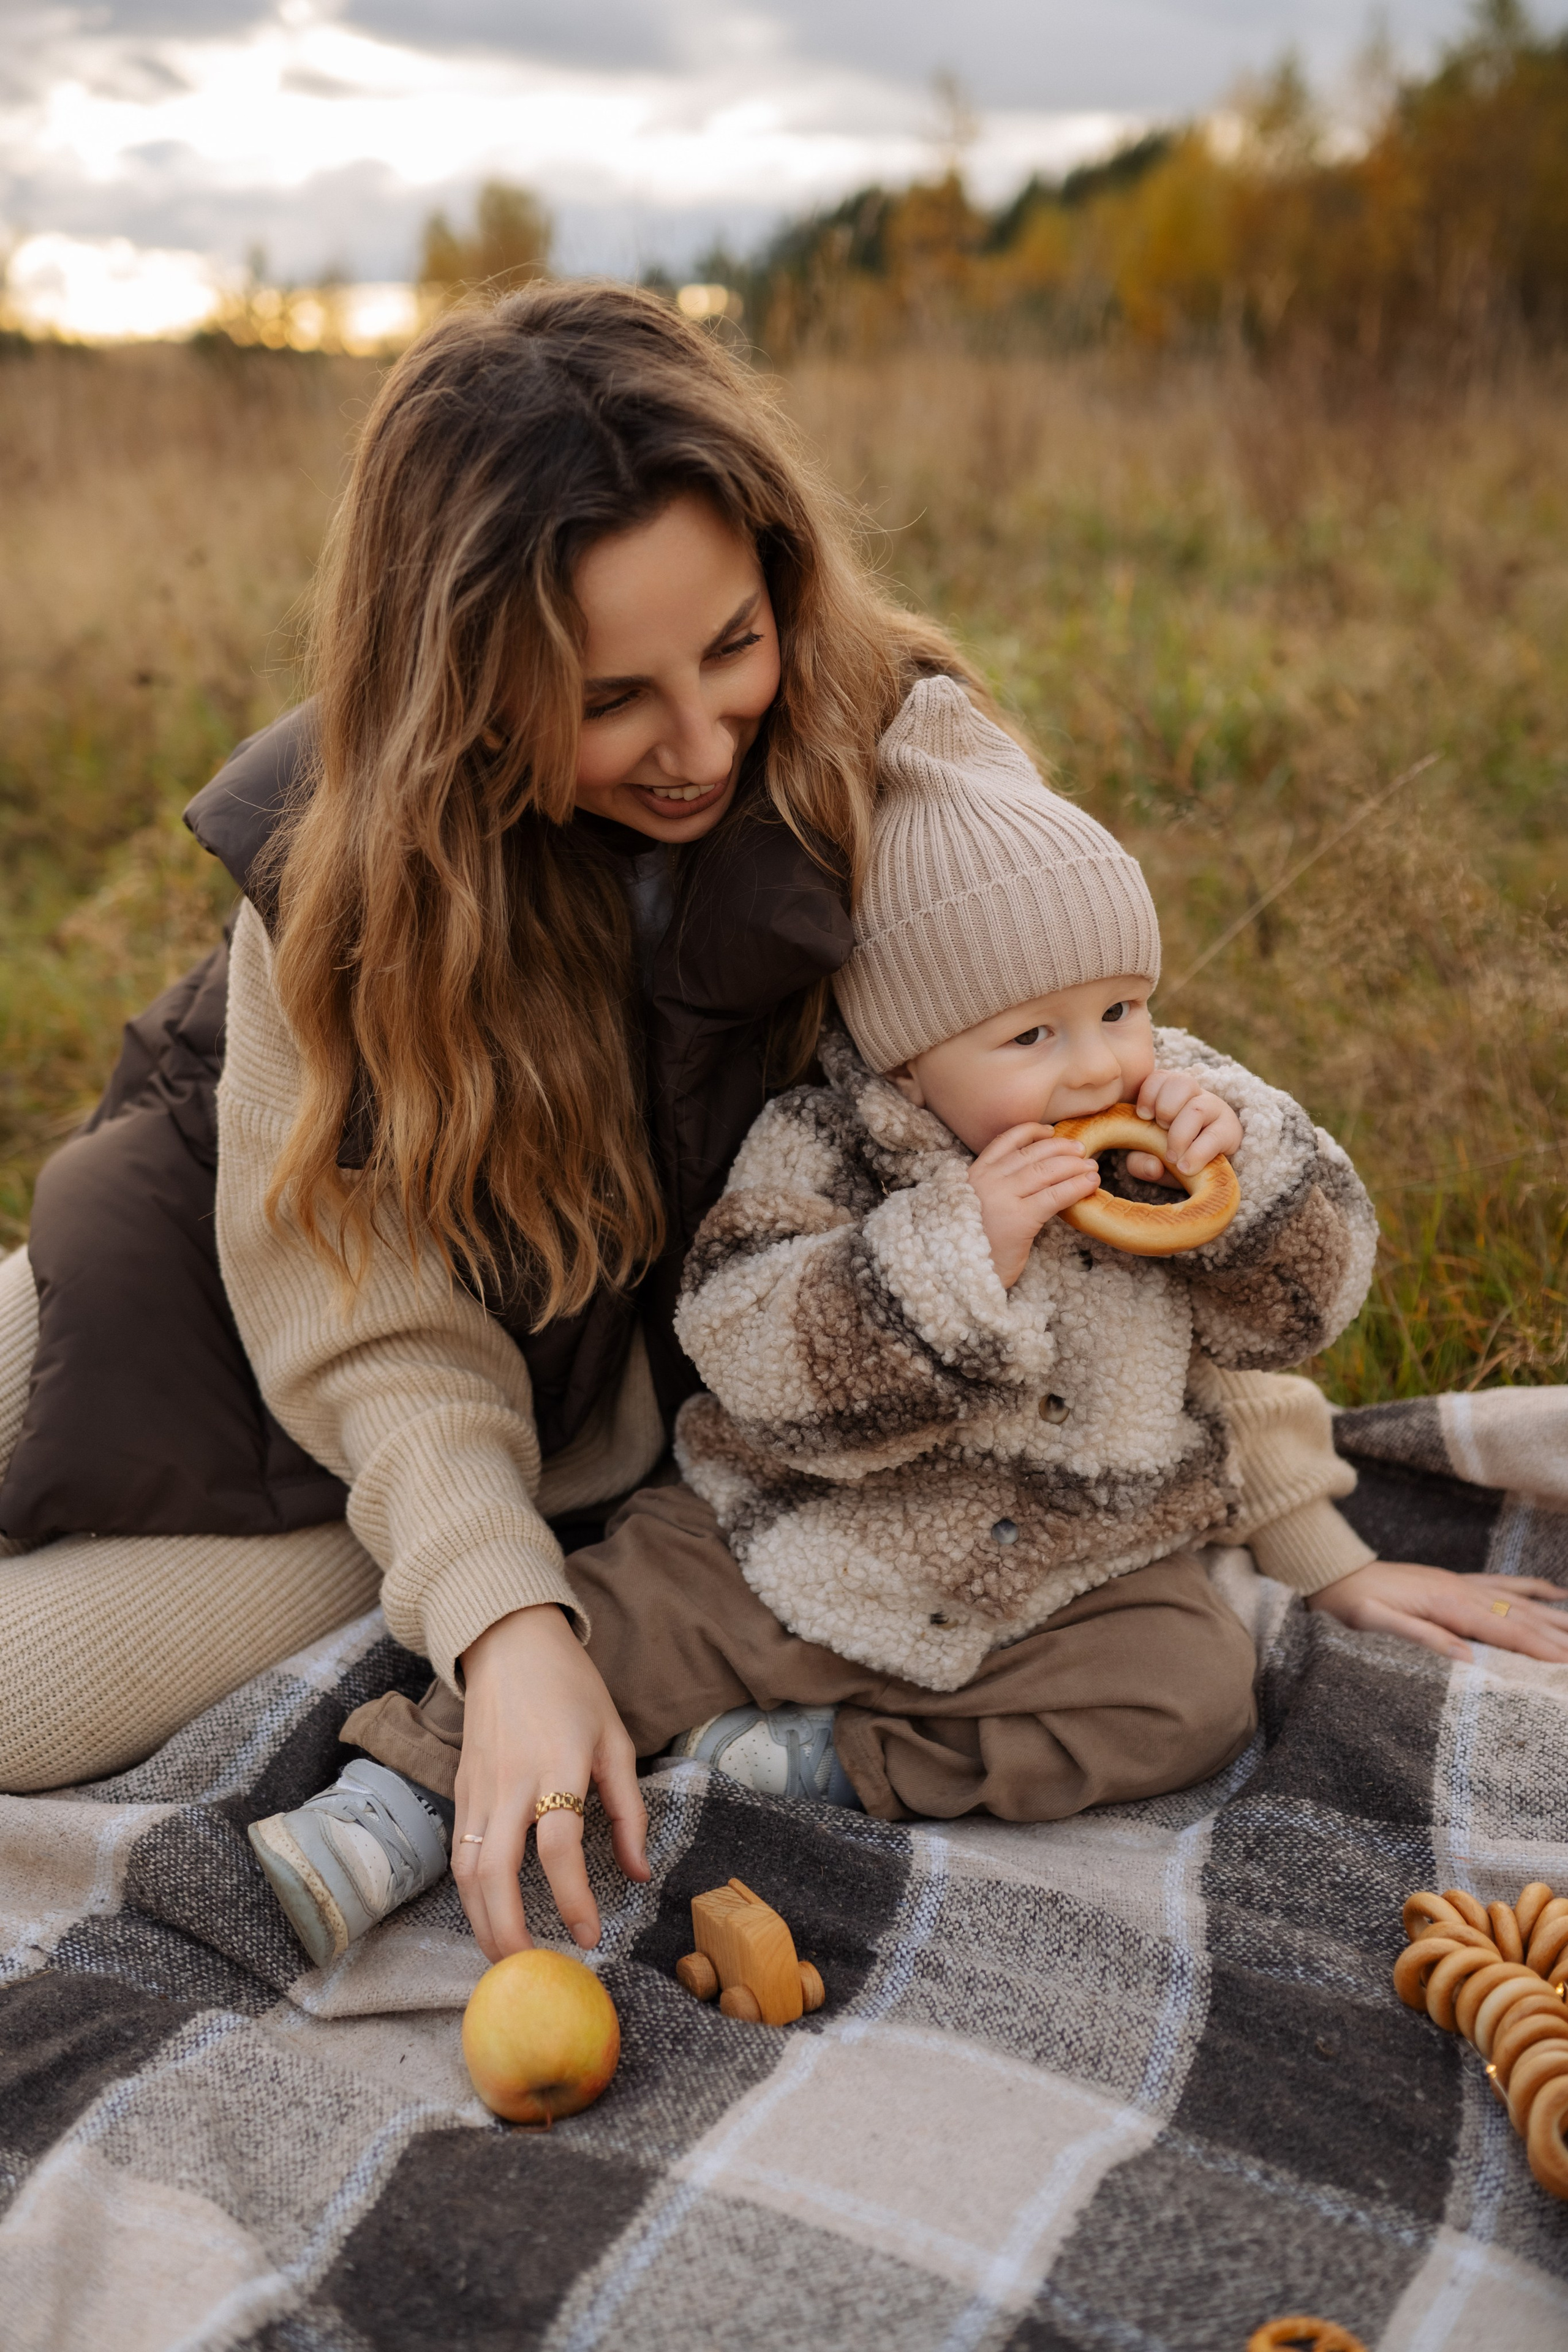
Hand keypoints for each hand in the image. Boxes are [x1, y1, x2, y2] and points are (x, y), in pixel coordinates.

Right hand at [454, 1603, 648, 1962]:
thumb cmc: (570, 1688)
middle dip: (508, 1931)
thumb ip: (628, 1809)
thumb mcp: (614, 1738)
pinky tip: (487, 1916)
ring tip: (507, 1958)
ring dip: (481, 1921)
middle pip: (495, 1872)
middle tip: (530, 1971)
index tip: (589, 1936)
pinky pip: (460, 1851)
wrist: (508, 1642)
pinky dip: (469, 1893)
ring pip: (467, 1870)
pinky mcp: (460, 1787)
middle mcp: (511, 1781)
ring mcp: (478, 1786)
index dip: (573, 1898)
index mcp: (558, 1765)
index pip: (559, 1846)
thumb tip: (640, 1874)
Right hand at [967, 1121, 1100, 1288]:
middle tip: (1081, 1150)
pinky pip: (1055, 1196)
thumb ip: (995, 1189)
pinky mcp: (1019, 1219)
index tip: (1050, 1131)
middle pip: (1032, 1154)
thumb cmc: (971, 1246)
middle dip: (1061, 1149)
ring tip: (1092, 1168)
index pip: (1006, 1141)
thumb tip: (1032, 1175)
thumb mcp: (975, 1208)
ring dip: (1074, 1166)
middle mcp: (986, 1181)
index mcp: (973, 1175)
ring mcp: (1002, 1198)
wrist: (960, 1277)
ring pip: (1046, 1171)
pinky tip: (1090, 1185)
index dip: (1031, 1132)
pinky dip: (1076, 1187)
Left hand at [1124, 1069, 1243, 1187]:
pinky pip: (1214, 1136)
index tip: (1143, 1116)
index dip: (1148, 1093)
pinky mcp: (1230, 1130)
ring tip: (1172, 1156)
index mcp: (1172, 1093)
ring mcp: (1215, 1110)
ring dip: (1180, 1134)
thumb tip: (1152, 1168)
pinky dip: (1197, 1154)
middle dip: (1165, 1109)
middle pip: (1182, 1083)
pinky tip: (1186, 1168)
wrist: (1207, 1170)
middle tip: (1160, 1132)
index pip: (1161, 1077)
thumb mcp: (1150, 1159)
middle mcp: (1195, 1095)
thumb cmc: (1173, 1156)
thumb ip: (1141, 1162)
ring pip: (1197, 1108)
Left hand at [1308, 1560, 1567, 1662]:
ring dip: (1555, 1615)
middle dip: (1559, 1635)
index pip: (1505, 1630)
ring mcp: (1462, 1583)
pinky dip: (1533, 1587)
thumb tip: (1466, 1658)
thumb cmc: (1352, 1603)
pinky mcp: (1456, 1582)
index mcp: (1447, 1605)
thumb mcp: (1377, 1624)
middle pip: (1522, 1616)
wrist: (1335, 1574)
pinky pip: (1503, 1583)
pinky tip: (1557, 1591)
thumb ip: (1422, 1638)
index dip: (1540, 1648)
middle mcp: (1462, 1590)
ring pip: (1520, 1600)